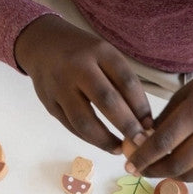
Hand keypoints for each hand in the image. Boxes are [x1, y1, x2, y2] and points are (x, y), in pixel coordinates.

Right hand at [14, 14, 152, 153]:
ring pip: (85, 121)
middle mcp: (78, 67)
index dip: (142, 108)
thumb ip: (122, 84)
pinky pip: (71, 127)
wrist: (41, 44)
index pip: (127, 82)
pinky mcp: (49, 102)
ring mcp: (60, 86)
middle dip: (127, 126)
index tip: (151, 127)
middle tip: (140, 143)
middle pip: (107, 101)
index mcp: (99, 52)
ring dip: (106, 140)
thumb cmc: (84, 55)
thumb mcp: (105, 56)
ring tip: (120, 149)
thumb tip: (144, 124)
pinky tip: (102, 143)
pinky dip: (89, 139)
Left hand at [125, 52, 192, 183]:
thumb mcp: (187, 94)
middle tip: (140, 170)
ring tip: (160, 169)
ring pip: (190, 176)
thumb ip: (165, 119)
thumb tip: (143, 142)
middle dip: (152, 170)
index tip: (129, 165)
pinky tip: (181, 170)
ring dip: (170, 176)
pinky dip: (190, 177)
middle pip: (174, 165)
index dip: (142, 157)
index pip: (162, 143)